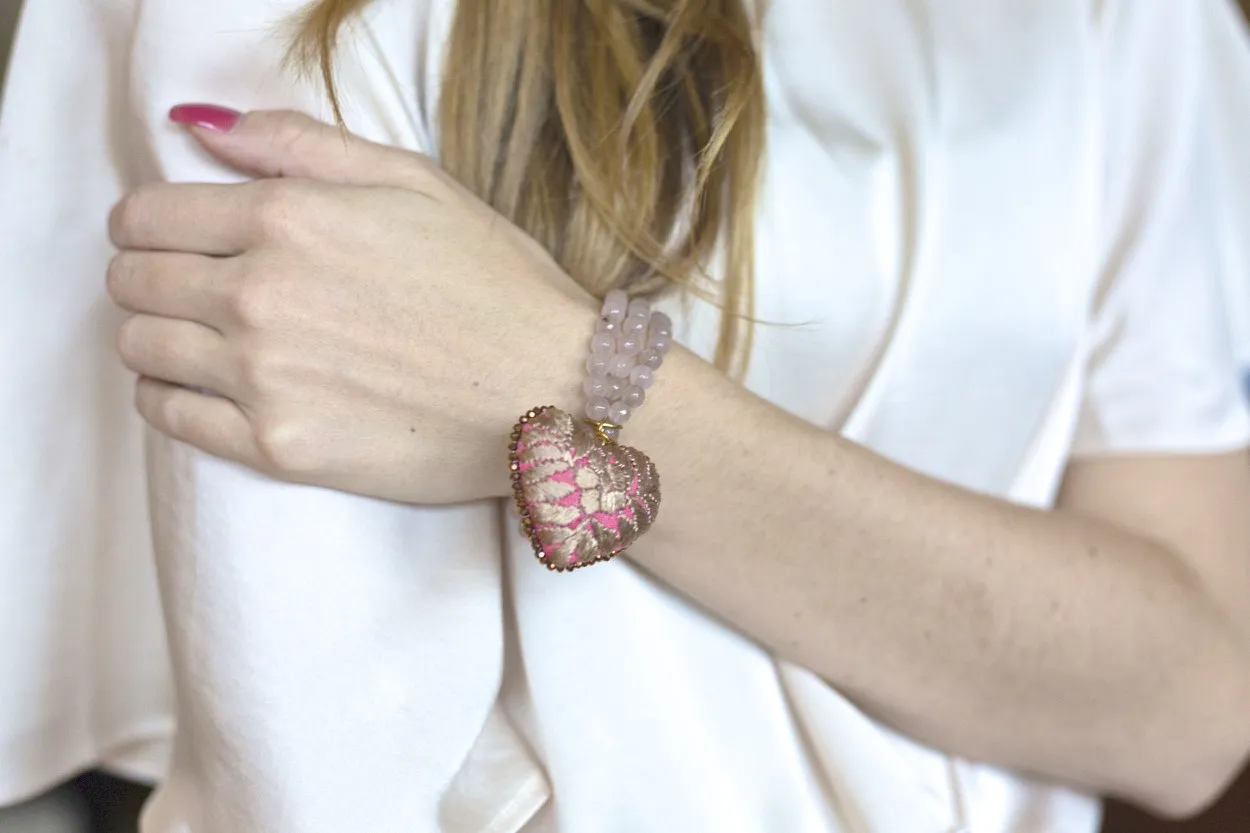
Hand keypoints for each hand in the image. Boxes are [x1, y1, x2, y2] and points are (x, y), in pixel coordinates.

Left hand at [108, 108, 595, 503]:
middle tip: (192, 285)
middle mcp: (259, 296)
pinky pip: (170, 417)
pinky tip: (208, 385)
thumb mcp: (413, 181)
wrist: (554, 392)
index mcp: (287, 219)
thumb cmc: (497, 283)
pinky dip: (170, 394)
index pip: (146, 216)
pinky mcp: (278, 448)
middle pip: (133, 281)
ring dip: (157, 334)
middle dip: (150, 275)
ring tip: (204, 336)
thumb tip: (199, 127)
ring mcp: (264, 378)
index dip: (147, 222)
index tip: (170, 235)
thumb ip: (297, 145)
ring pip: (141, 348)